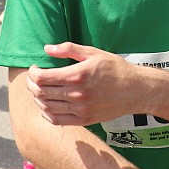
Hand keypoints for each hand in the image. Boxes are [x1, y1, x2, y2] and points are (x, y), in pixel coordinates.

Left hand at [27, 42, 143, 124]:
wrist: (135, 90)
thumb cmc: (115, 68)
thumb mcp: (94, 53)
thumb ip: (69, 49)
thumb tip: (47, 48)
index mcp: (77, 75)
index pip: (42, 78)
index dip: (33, 73)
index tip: (35, 68)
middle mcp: (77, 94)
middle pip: (41, 92)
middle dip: (32, 84)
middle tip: (34, 78)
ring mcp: (80, 109)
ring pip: (46, 107)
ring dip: (37, 98)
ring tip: (40, 90)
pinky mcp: (84, 120)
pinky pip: (57, 120)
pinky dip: (46, 113)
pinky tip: (47, 105)